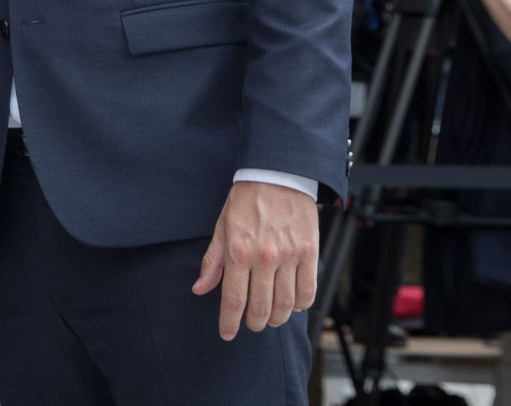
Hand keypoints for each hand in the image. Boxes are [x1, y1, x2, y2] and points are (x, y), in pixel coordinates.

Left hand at [191, 181, 318, 339]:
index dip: (229, 322)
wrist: (277, 177)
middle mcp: (264, 257)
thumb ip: (212, 261)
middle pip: (261, 307)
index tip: (226, 334)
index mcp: (238, 251)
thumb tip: (200, 288)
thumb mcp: (221, 228)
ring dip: (277, 318)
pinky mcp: (310, 253)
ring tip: (271, 318)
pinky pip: (308, 291)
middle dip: (254, 324)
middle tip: (252, 325)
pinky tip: (292, 304)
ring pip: (286, 304)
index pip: (233, 299)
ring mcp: (290, 257)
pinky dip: (300, 305)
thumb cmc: (246, 202)